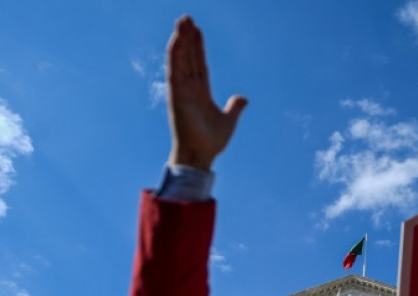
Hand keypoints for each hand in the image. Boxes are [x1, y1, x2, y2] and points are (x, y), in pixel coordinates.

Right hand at [166, 15, 246, 170]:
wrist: (202, 155)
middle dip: (188, 37)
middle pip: (189, 57)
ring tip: (182, 21)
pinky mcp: (176, 95)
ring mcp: (182, 91)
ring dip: (181, 40)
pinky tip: (177, 38)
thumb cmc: (212, 142)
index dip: (198, 47)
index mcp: (201, 92)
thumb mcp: (229, 120)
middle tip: (186, 17)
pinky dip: (175, 54)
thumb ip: (234, 107)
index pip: (199, 64)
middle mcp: (189, 89)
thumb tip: (243, 98)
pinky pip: (175, 70)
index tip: (197, 30)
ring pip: (181, 59)